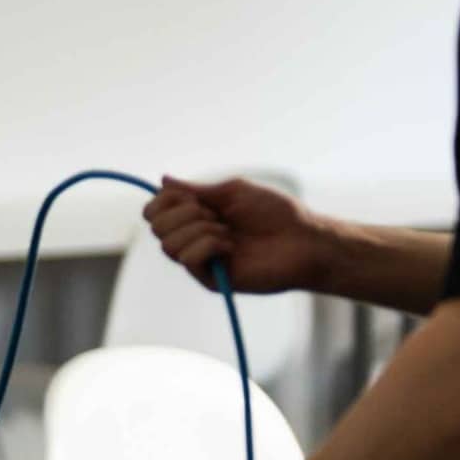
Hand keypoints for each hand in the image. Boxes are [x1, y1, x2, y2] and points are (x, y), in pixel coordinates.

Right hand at [147, 175, 327, 295]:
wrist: (304, 240)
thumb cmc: (278, 214)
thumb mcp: (235, 192)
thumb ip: (198, 190)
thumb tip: (163, 180)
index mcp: (198, 216)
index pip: (155, 211)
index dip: (163, 201)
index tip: (191, 197)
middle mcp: (195, 238)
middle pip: (156, 227)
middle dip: (184, 213)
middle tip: (216, 215)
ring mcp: (202, 260)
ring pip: (168, 245)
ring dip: (199, 229)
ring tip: (228, 231)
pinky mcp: (211, 279)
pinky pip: (188, 260)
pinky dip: (208, 245)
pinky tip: (231, 247)